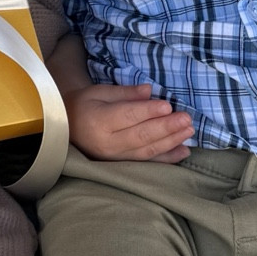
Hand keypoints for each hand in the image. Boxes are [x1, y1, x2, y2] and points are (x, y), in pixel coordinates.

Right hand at [65, 82, 191, 163]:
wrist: (68, 127)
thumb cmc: (86, 105)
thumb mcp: (100, 92)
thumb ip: (126, 93)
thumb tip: (149, 91)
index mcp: (99, 121)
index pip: (128, 116)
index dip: (148, 112)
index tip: (168, 106)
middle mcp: (107, 143)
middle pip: (141, 136)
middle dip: (166, 128)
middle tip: (186, 119)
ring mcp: (115, 157)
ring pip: (147, 151)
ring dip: (171, 141)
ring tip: (188, 130)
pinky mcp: (122, 165)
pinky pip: (148, 163)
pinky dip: (168, 158)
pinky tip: (184, 150)